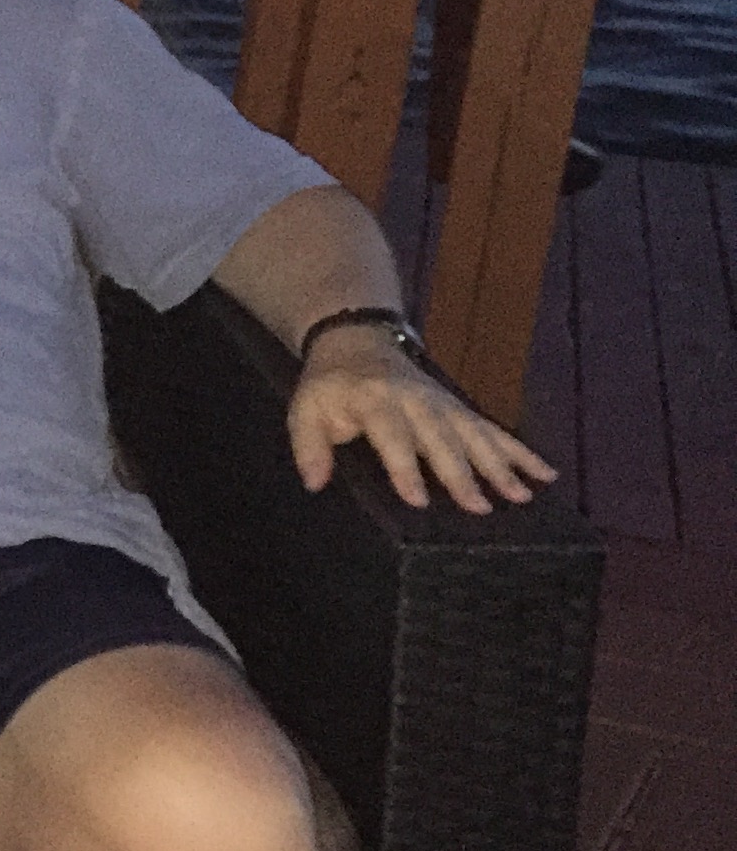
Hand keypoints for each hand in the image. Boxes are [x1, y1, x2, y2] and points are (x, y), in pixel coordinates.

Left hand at [289, 330, 556, 511]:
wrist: (357, 342)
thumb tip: (315, 484)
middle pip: (442, 440)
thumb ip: (308, 446)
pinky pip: (494, 430)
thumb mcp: (304, 410)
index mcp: (374, 401)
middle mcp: (415, 401)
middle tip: (479, 508)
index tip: (418, 500)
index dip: (405, 468)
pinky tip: (545, 474)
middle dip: (461, 474)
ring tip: (521, 496)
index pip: (392, 437)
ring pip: (476, 436)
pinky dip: (521, 452)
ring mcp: (443, 404)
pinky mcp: (460, 408)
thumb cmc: (329, 387)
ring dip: (500, 466)